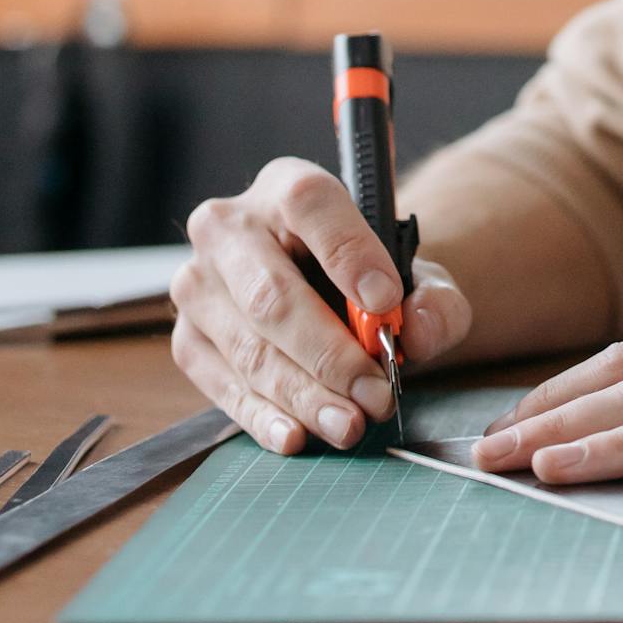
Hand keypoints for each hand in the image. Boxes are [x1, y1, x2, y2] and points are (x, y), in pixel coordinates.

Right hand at [170, 156, 471, 453]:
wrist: (329, 291)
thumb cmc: (373, 277)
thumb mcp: (419, 276)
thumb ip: (435, 299)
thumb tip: (416, 330)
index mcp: (289, 187)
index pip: (311, 206)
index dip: (348, 253)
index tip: (386, 301)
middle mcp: (229, 228)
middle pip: (272, 294)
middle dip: (329, 354)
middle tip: (375, 394)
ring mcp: (198, 284)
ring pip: (249, 347)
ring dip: (302, 394)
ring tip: (349, 424)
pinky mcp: (188, 337)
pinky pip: (222, 382)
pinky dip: (261, 415)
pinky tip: (296, 435)